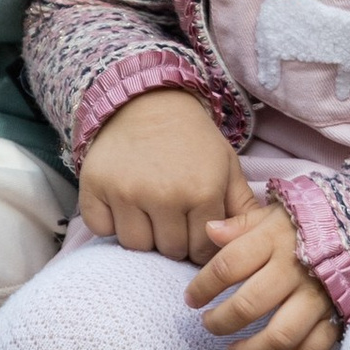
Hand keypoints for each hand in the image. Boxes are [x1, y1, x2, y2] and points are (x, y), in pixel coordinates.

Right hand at [78, 88, 245, 262]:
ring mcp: (126, 191)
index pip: (201, 250)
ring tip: (149, 210)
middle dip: (174, 240)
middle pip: (169, 251)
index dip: (200, 244)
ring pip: (135, 245)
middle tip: (172, 216)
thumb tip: (254, 242)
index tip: (194, 228)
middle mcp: (164, 195)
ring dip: (143, 235)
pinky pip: (102, 230)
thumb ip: (242, 207)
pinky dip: (110, 223)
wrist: (147, 99)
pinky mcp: (95, 187)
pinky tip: (123, 204)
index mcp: (202, 190)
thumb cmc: (191, 137)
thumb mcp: (226, 165)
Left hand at [186, 198, 339, 349]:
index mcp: (274, 240)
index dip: (203, 286)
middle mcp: (294, 270)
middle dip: (220, 322)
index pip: (227, 266)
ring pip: (279, 336)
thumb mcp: (275, 213)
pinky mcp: (337, 315)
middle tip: (208, 324)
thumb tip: (208, 231)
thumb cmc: (311, 221)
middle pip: (248, 306)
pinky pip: (313, 348)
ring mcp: (317, 296)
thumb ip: (242, 224)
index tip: (191, 299)